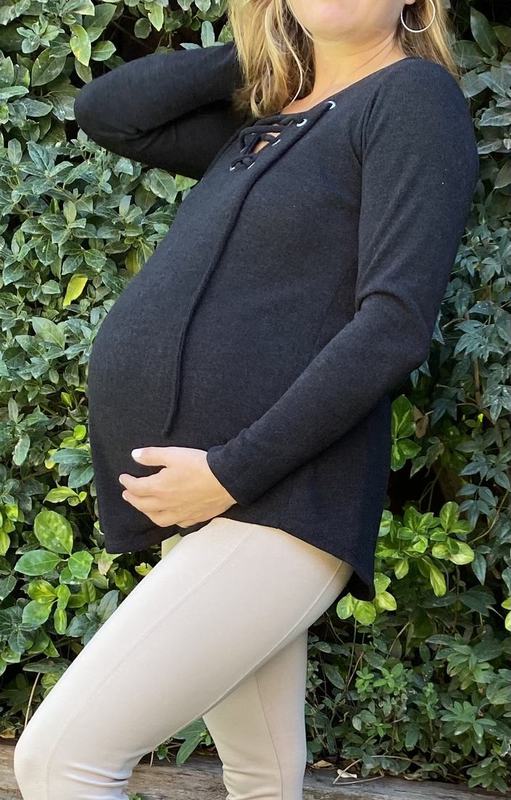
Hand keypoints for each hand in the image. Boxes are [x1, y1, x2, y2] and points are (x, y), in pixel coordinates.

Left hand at [118, 446, 236, 527]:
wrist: (226, 480)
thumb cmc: (199, 465)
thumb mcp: (173, 454)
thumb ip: (152, 455)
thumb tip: (135, 455)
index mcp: (158, 488)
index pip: (136, 488)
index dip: (127, 482)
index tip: (123, 478)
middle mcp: (166, 504)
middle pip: (143, 505)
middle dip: (132, 499)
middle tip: (127, 494)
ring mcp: (180, 513)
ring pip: (158, 518)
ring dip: (147, 512)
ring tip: (143, 507)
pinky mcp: (194, 517)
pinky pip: (176, 523)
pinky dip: (168, 519)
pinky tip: (169, 515)